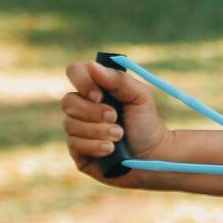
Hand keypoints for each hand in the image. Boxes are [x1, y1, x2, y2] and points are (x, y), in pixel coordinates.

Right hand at [61, 60, 171, 184]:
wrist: (155, 156)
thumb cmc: (147, 124)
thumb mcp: (140, 97)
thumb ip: (119, 80)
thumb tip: (92, 65)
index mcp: (95, 90)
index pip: (75, 72)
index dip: (83, 82)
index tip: (100, 95)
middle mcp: (81, 108)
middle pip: (68, 101)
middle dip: (94, 112)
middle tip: (116, 118)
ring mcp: (77, 130)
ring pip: (70, 125)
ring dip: (98, 130)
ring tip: (120, 136)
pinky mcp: (78, 152)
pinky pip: (74, 145)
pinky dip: (95, 146)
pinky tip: (111, 150)